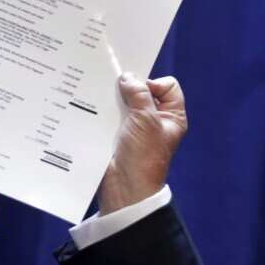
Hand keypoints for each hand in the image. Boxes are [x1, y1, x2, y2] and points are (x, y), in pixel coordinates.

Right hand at [99, 73, 187, 214]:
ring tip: (101, 100)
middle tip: (114, 89)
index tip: (139, 91)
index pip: (168, 86)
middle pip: (143, 91)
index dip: (153, 83)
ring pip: (124, 102)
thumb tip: (127, 77)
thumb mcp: (146, 120)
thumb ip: (139, 94)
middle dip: (128, 88)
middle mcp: (156, 121)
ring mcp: (136, 127)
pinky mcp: (117, 133)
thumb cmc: (144, 157)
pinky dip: (102, 110)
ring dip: (113, 100)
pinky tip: (92, 108)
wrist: (125, 187)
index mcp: (172, 117)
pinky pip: (110, 114)